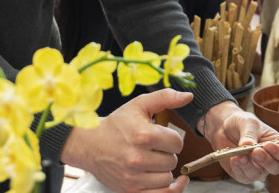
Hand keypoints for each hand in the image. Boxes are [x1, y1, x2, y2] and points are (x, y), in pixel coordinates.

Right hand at [61, 89, 191, 191]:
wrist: (90, 145)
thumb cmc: (116, 125)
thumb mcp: (139, 105)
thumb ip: (165, 97)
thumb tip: (188, 96)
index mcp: (143, 135)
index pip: (177, 142)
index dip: (173, 139)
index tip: (163, 137)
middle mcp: (138, 157)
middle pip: (172, 161)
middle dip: (166, 153)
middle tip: (154, 148)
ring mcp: (133, 177)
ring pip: (167, 178)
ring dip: (163, 170)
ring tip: (151, 160)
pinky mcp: (130, 190)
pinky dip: (167, 189)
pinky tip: (168, 180)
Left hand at [201, 101, 278, 182]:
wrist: (225, 127)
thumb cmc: (242, 123)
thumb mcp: (247, 122)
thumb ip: (249, 133)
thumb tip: (248, 145)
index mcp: (278, 145)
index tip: (268, 145)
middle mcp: (270, 159)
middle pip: (276, 168)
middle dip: (266, 161)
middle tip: (255, 152)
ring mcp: (258, 168)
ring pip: (259, 175)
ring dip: (249, 166)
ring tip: (239, 155)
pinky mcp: (243, 174)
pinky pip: (244, 177)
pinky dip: (238, 169)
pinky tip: (234, 158)